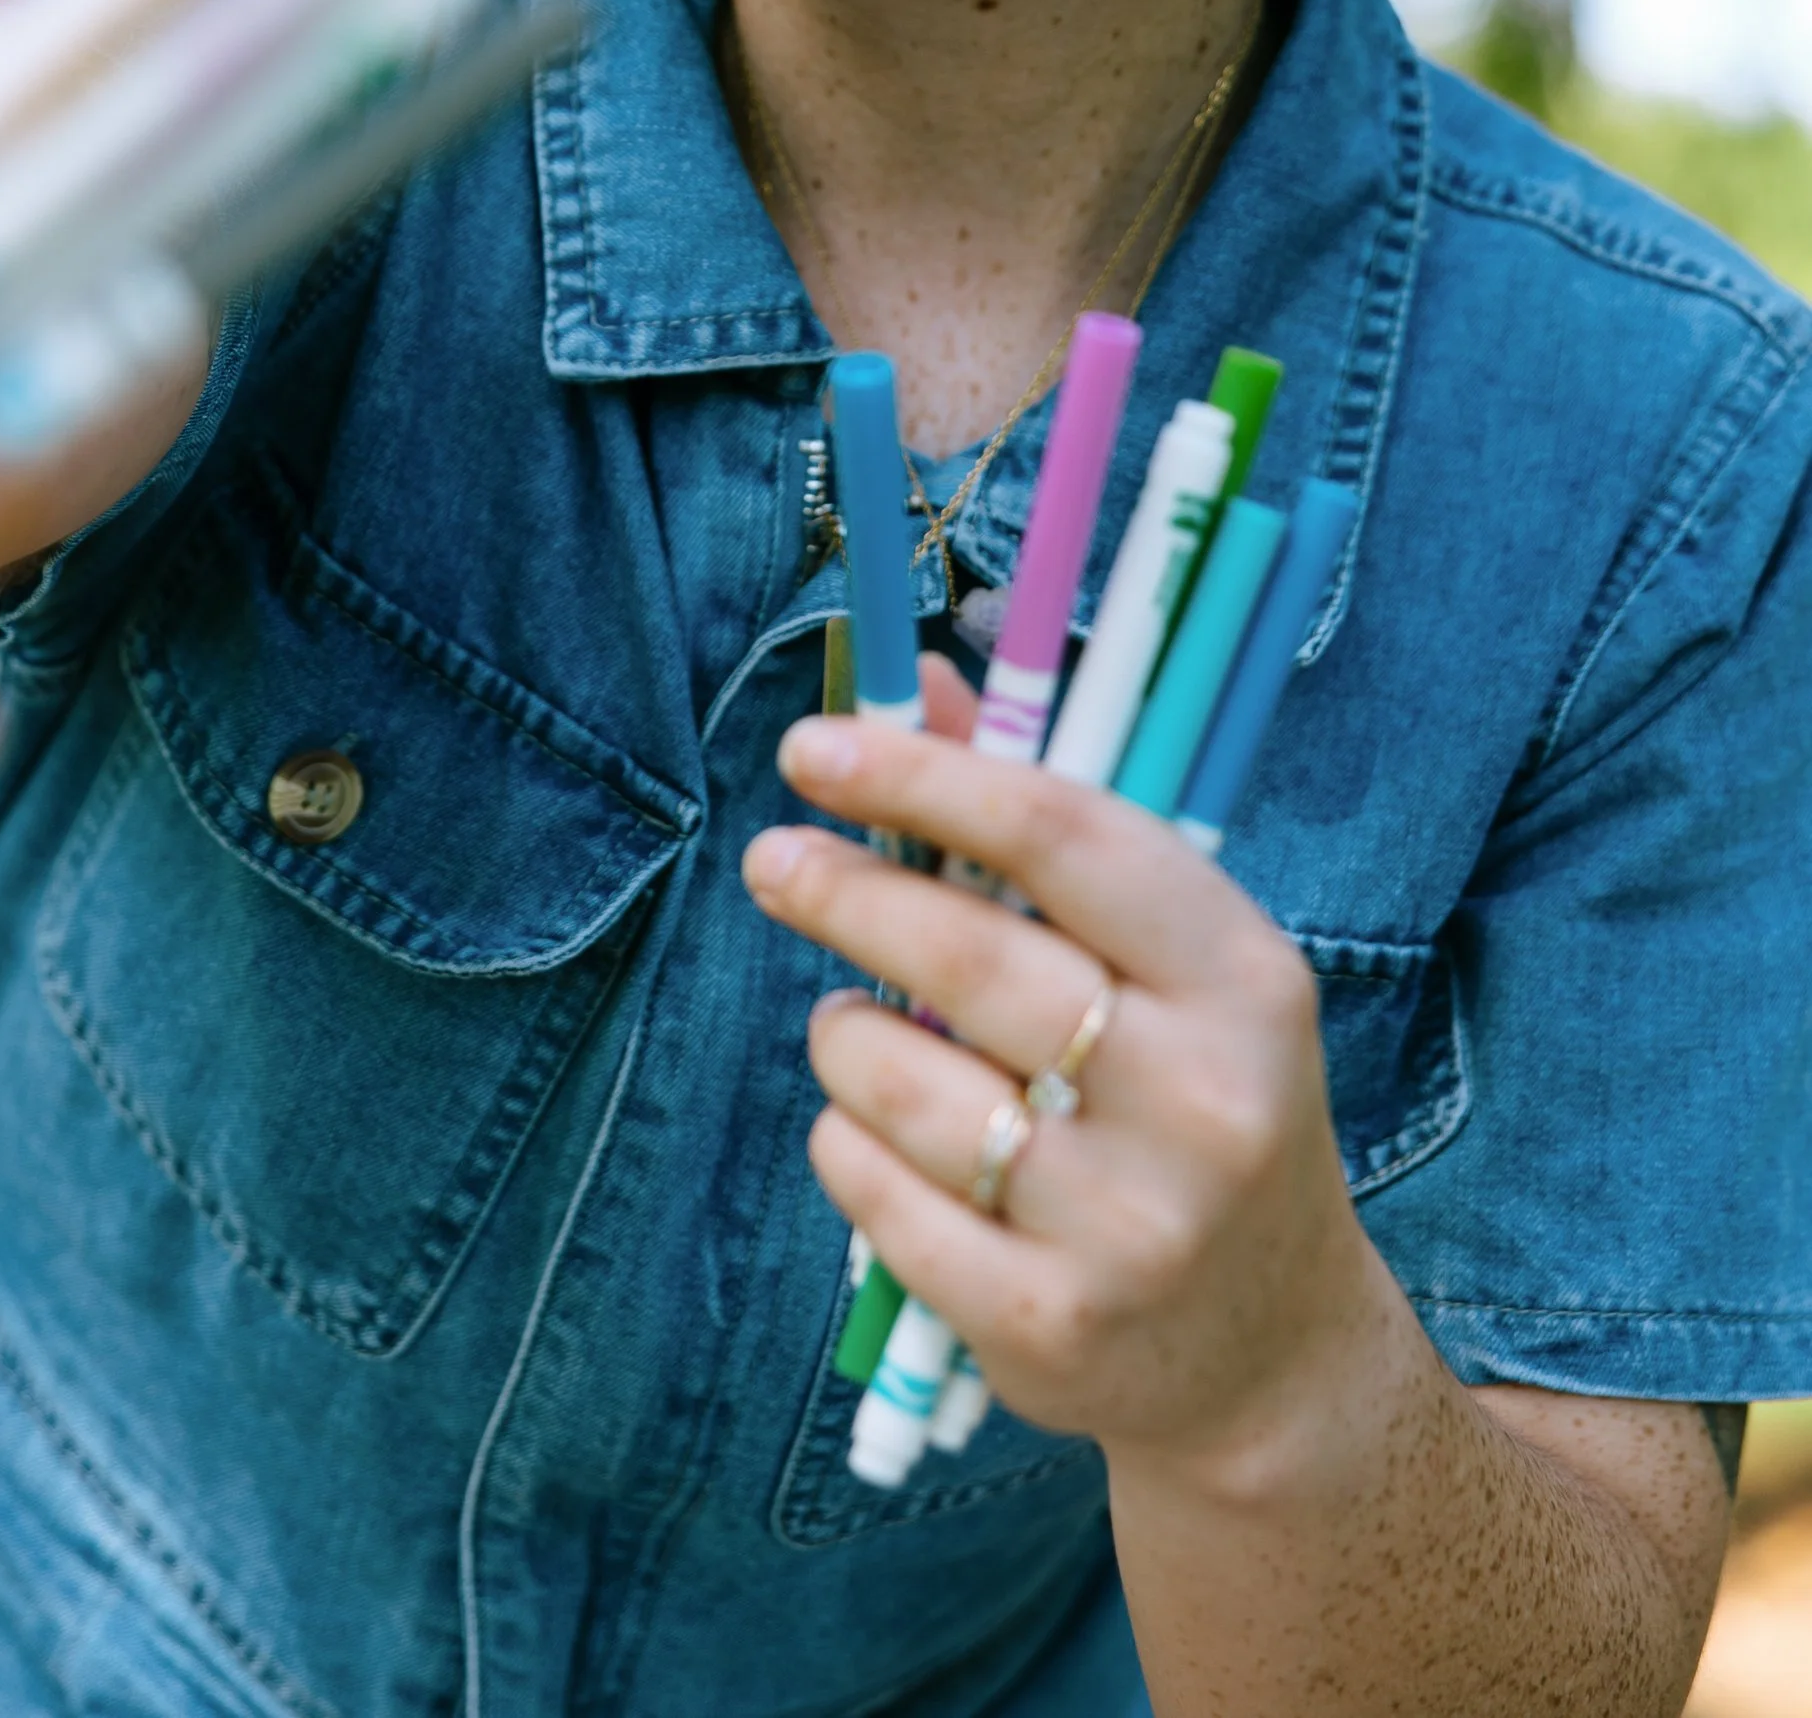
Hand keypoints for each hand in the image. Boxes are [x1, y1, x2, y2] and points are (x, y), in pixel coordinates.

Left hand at [741, 657, 1380, 1471]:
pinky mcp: (1049, 1327)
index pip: (1063, 839)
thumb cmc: (1194, 1104)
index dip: (925, 779)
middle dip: (843, 894)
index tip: (812, 747)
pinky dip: (844, 1143)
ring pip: (900, 1083)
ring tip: (854, 1031)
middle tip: (771, 861)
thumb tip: (923, 687)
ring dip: (843, 1036)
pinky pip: (876, 1194)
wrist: (1268, 1353)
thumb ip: (1046, 826)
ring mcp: (1129, 1227)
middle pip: (969, 960)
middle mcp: (1201, 1102)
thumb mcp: (1168, 965)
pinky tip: (871, 1134)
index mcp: (1243, 980)